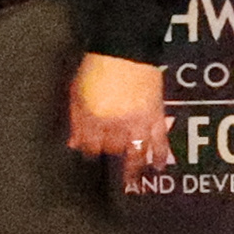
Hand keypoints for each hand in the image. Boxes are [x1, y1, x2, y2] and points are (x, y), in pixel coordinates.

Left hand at [68, 52, 170, 193]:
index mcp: (91, 118)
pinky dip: (160, 155)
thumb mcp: (76, 93)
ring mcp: (136, 122)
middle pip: (110, 149)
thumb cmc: (95, 68)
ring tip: (133, 182)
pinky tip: (159, 167)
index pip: (88, 145)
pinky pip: (159, 141)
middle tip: (110, 162)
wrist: (124, 52)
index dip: (87, 151)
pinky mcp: (155, 116)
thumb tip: (73, 143)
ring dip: (134, 169)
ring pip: (135, 152)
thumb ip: (75, 120)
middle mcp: (113, 124)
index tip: (88, 154)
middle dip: (108, 154)